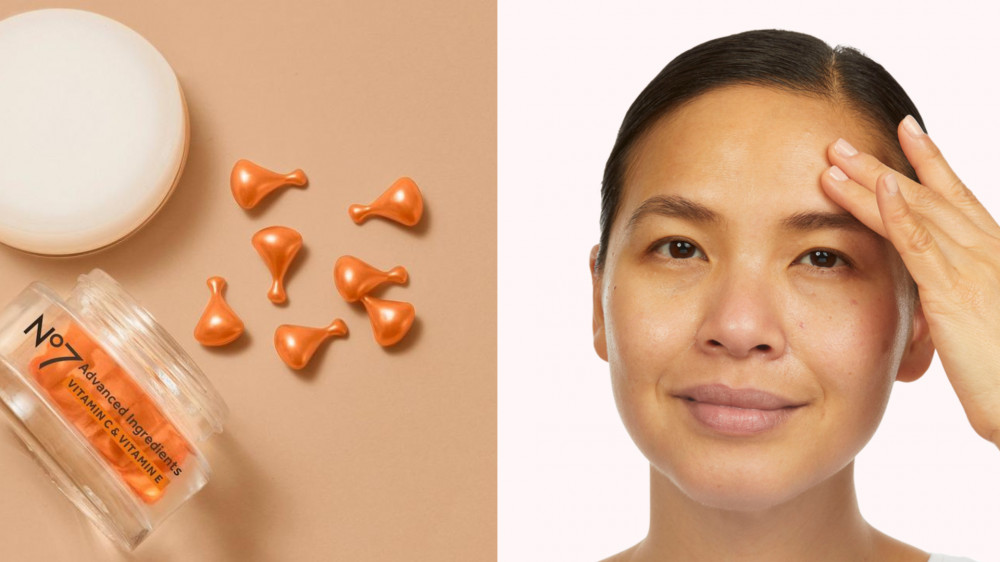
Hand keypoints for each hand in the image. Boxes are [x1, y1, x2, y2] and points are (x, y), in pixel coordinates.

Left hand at [821, 115, 999, 449]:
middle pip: (927, 195)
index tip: (905, 131)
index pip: (956, 198)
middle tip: (842, 141)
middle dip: (882, 164)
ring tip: (835, 156)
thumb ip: (958, 301)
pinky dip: (899, 213)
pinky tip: (879, 188)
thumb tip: (937, 297)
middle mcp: (987, 252)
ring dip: (871, 180)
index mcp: (993, 257)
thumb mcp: (982, 327)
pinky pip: (922, 244)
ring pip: (915, 210)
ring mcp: (972, 268)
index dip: (929, 162)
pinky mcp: (954, 293)